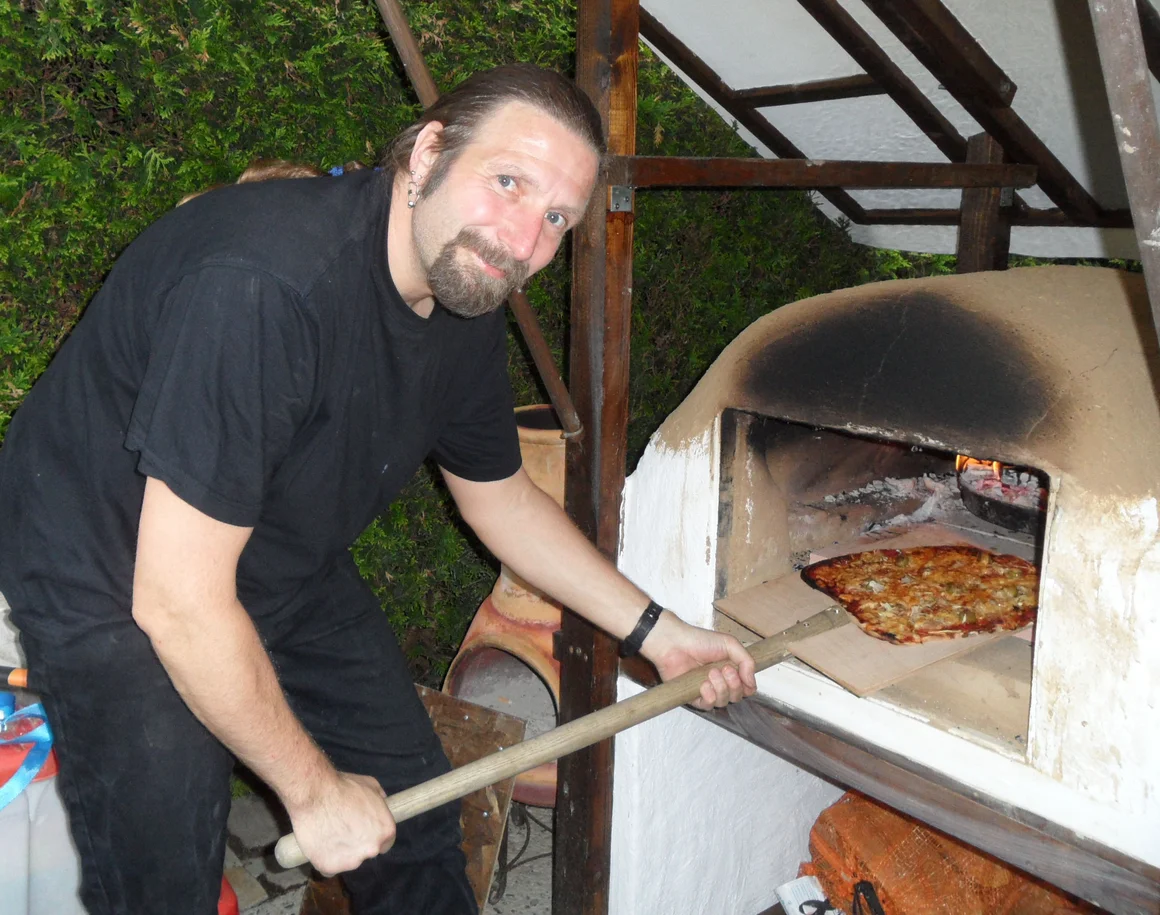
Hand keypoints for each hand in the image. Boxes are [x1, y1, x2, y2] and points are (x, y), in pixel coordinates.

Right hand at [286, 771, 395, 875]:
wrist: (314, 795)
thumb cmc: (343, 787)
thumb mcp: (371, 785)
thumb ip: (379, 800)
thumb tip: (382, 805)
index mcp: (385, 831)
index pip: (385, 842)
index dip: (373, 835)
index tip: (362, 830)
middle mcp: (371, 850)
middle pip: (366, 851)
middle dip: (357, 843)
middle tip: (342, 828)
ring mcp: (351, 862)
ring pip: (347, 860)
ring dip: (341, 851)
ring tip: (328, 832)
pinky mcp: (330, 868)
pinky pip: (329, 866)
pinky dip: (324, 857)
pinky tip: (318, 843)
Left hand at [639, 611, 757, 709]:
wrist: (674, 643)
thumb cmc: (700, 641)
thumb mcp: (730, 644)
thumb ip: (747, 661)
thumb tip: (751, 682)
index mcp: (730, 671)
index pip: (747, 688)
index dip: (747, 685)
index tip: (740, 673)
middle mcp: (720, 683)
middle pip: (737, 697)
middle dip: (734, 684)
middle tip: (725, 669)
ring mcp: (707, 691)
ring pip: (723, 702)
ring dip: (721, 688)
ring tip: (711, 673)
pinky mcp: (693, 697)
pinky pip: (708, 706)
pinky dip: (709, 696)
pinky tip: (703, 685)